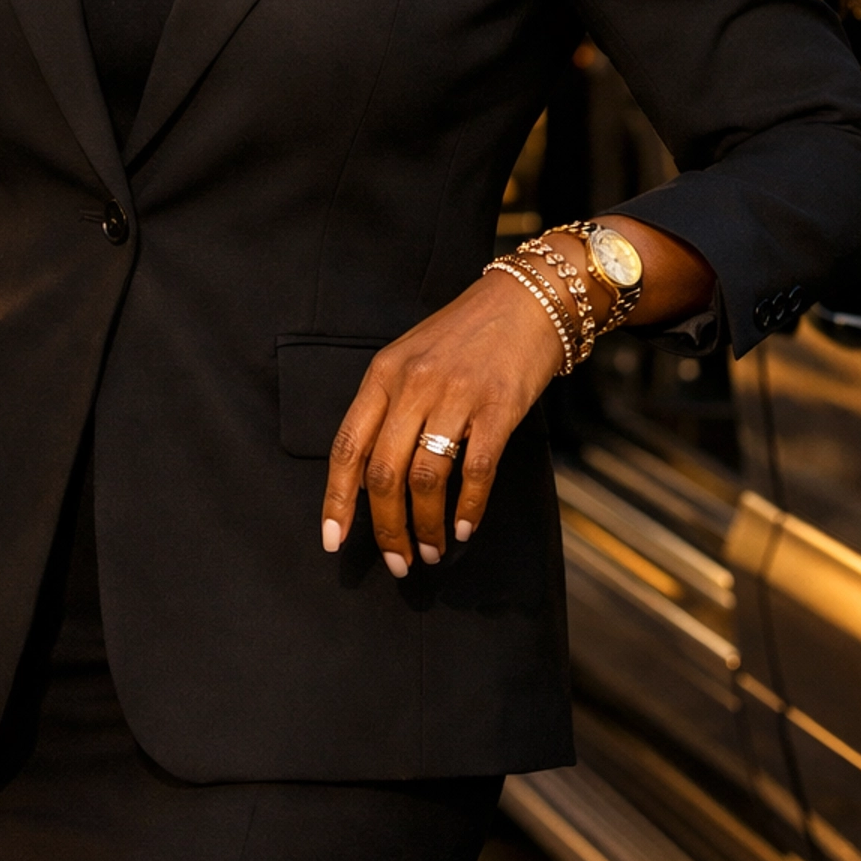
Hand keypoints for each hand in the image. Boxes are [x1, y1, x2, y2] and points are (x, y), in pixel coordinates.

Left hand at [321, 267, 563, 575]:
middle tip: (398, 561)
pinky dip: (468, 508)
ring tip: (433, 550)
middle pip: (384, 473)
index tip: (333, 540)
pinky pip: (476, 470)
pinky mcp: (498, 407)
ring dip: (426, 526)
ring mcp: (456, 395)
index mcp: (383, 374)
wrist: (526, 299)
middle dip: (387, 529)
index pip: (347, 446)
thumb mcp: (411, 357)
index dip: (337, 500)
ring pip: (426, 479)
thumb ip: (389, 407)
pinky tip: (466, 528)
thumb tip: (372, 479)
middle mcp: (413, 384)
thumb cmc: (466, 334)